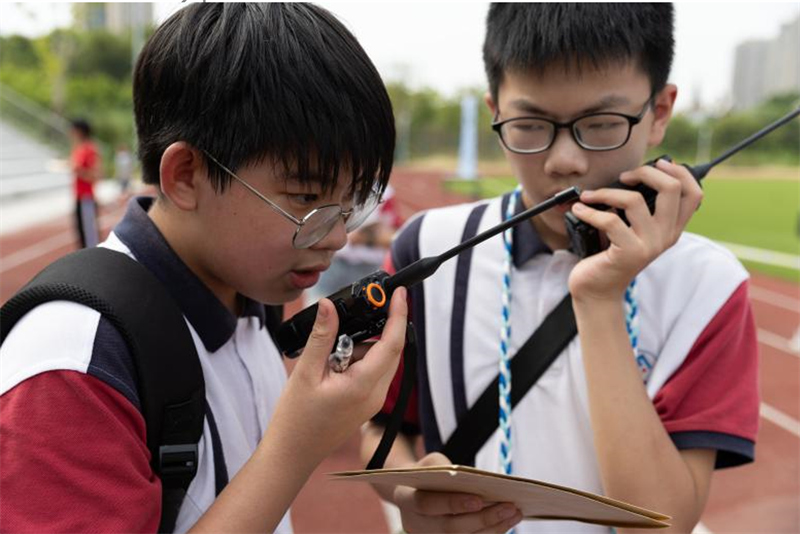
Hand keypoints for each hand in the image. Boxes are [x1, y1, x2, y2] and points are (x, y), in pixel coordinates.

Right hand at [268, 287, 407, 462]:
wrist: (292, 454)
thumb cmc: (296, 418)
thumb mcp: (305, 372)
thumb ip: (322, 336)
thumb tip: (330, 305)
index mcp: (364, 386)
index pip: (392, 343)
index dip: (398, 315)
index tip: (400, 293)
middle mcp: (376, 395)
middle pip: (388, 350)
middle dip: (371, 332)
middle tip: (346, 322)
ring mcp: (372, 402)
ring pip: (378, 361)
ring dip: (358, 349)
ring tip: (326, 362)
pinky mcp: (366, 404)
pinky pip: (371, 373)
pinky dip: (355, 362)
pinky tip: (330, 369)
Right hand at [392, 453, 522, 533]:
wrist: (411, 491)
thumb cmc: (426, 473)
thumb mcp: (431, 462)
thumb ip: (447, 471)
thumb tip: (480, 482)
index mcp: (405, 498)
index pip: (427, 504)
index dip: (452, 503)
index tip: (479, 500)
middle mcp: (414, 524)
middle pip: (449, 528)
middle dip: (482, 519)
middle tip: (509, 506)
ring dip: (491, 529)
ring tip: (514, 513)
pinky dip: (488, 533)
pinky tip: (505, 523)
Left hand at [567, 159, 702, 301]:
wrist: (597, 290)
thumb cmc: (610, 255)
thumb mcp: (631, 229)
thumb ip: (638, 209)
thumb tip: (630, 176)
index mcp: (671, 229)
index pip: (694, 194)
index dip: (680, 173)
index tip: (659, 163)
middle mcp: (666, 236)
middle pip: (671, 189)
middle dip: (645, 172)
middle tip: (624, 176)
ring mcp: (649, 245)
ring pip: (634, 201)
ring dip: (605, 192)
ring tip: (589, 196)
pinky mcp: (629, 252)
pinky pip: (610, 220)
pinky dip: (590, 211)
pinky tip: (579, 210)